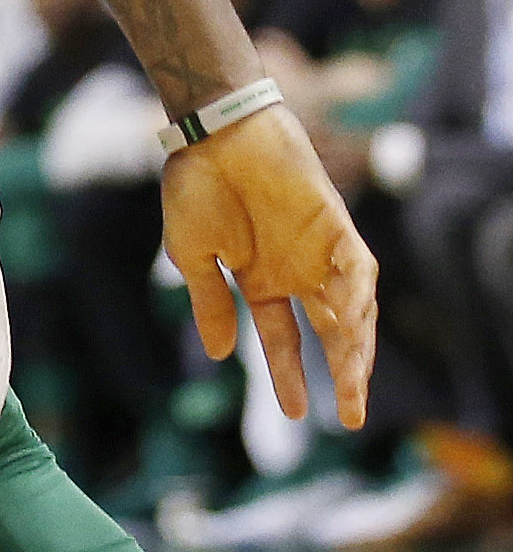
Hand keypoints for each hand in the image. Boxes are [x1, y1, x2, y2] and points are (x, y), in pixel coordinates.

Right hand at [162, 103, 377, 427]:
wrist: (214, 133)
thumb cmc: (195, 186)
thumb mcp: (193, 254)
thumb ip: (210, 303)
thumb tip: (220, 355)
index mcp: (260, 281)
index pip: (282, 338)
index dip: (288, 375)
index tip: (294, 414)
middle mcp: (295, 271)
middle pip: (329, 333)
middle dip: (342, 374)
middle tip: (348, 417)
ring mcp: (318, 250)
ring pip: (352, 308)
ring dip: (357, 345)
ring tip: (354, 380)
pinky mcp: (335, 225)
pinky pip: (358, 267)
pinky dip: (358, 295)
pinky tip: (350, 321)